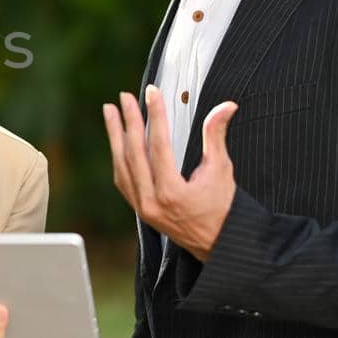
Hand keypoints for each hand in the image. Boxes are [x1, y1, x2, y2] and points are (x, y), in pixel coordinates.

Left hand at [103, 86, 238, 260]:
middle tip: (125, 97)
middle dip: (129, 121)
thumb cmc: (223, 207)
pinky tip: (117, 141)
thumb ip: (216, 136)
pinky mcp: (140, 210)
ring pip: (122, 165)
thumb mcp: (221, 170)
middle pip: (134, 153)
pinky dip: (119, 157)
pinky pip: (123, 179)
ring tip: (111, 112)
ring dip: (116, 137)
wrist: (218, 243)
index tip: (152, 94)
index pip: (159, 145)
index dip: (155, 116)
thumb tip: (226, 106)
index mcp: (171, 193)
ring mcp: (142, 207)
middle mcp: (151, 202)